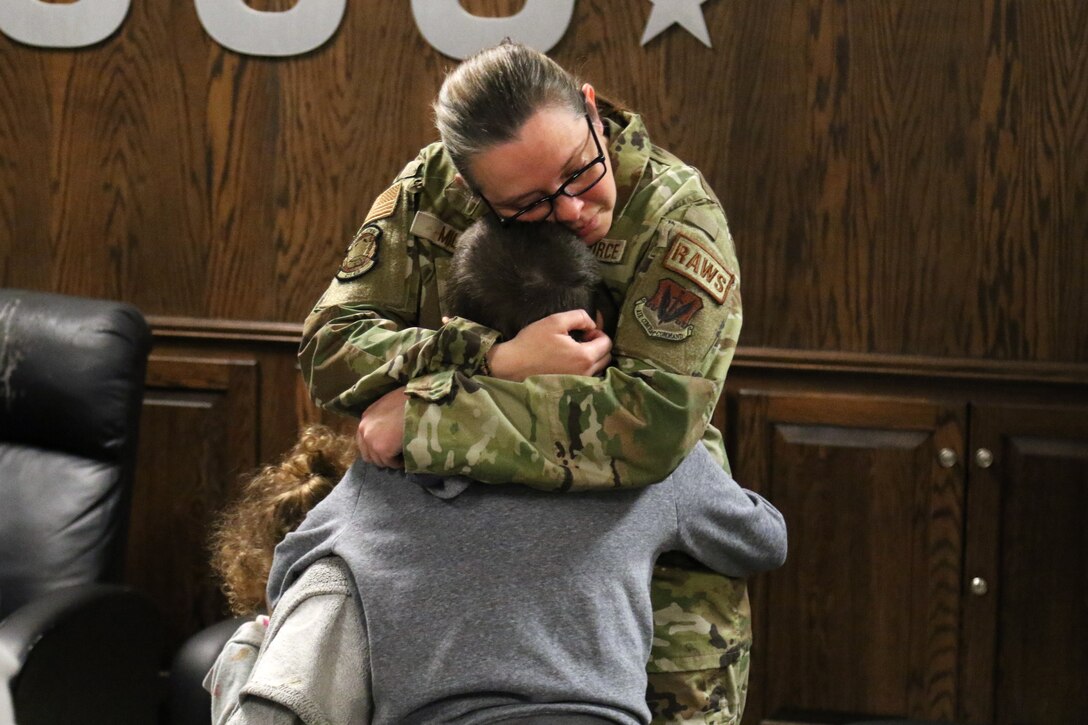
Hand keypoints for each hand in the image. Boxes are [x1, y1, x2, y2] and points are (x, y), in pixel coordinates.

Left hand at [356, 386, 407, 467]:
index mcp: (366, 417)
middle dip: (382, 456)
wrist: (418, 403)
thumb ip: (385, 416)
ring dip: (391, 460)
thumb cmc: (410, 399)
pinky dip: (399, 463)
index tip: (388, 448)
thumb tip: (389, 428)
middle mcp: (364, 429)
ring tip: (403, 456)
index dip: (375, 446)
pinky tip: (407, 457)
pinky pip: (391, 463)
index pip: (363, 440)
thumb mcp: (391, 403)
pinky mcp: (382, 449)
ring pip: (380, 461)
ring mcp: (371, 440)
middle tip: (396, 455)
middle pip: (368, 454)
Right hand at [488, 310, 611, 381]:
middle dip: (598, 345)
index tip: (583, 331)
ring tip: (574, 350)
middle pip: (606, 357)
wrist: (513, 365)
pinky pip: (588, 377)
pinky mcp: (571, 388)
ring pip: (598, 368)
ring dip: (592, 357)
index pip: (607, 343)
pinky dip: (585, 368)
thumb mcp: (555, 321)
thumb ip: (579, 317)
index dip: (598, 333)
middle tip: (580, 339)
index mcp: (585, 356)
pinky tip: (569, 361)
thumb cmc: (532, 342)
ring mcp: (579, 383)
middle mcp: (586, 373)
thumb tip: (592, 324)